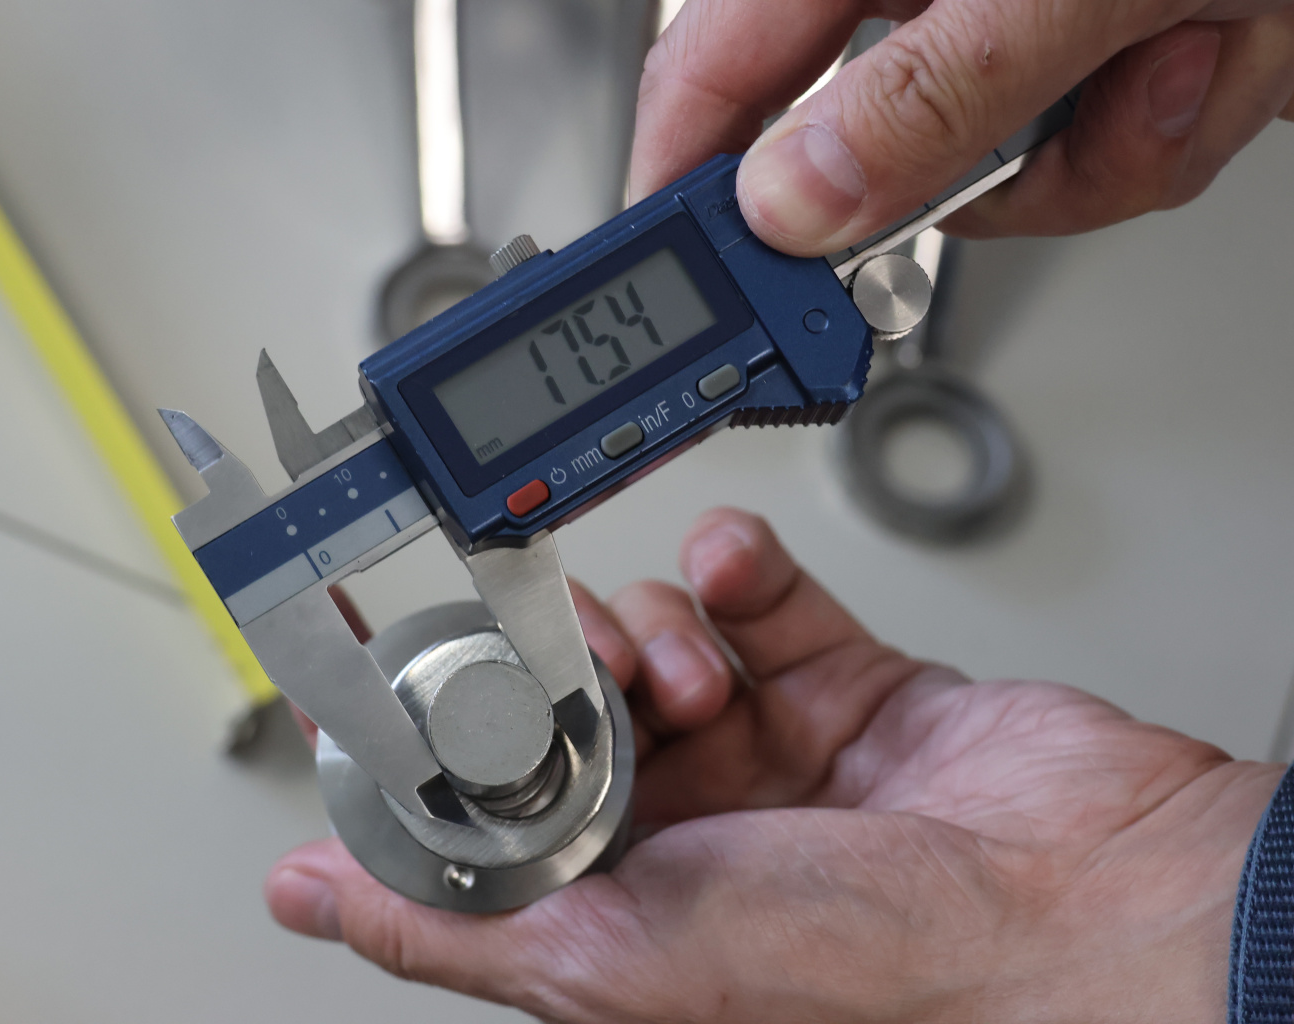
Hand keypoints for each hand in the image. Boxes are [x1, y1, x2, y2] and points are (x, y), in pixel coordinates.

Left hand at [267, 508, 1282, 1021]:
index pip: (481, 792)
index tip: (376, 635)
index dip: (432, 717)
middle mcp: (679, 822)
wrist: (1077, 900)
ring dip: (655, 624)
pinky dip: (736, 568)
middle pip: (560, 691)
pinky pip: (750, 588)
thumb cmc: (874, 967)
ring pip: (647, 628)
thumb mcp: (616, 957)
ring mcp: (758, 740)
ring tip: (700, 668)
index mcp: (610, 897)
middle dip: (562, 661)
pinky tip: (743, 582)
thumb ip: (449, 918)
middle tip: (586, 663)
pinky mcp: (831, 671)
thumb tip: (302, 895)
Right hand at [631, 0, 1293, 254]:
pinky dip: (1165, 134)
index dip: (680, 178)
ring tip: (1183, 42)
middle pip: (866, 155)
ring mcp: (1016, 39)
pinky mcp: (1087, 74)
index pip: (712, 67)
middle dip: (983, 172)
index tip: (680, 282)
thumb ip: (929, 93)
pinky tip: (1216, 44)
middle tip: (1023, 149)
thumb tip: (794, 202)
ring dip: (1109, 146)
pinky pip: (1084, 169)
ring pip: (995, 182)